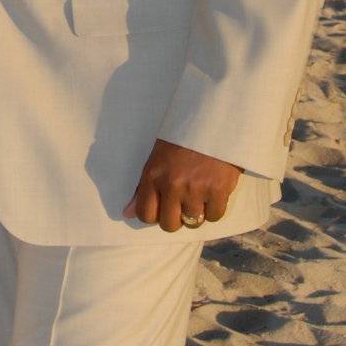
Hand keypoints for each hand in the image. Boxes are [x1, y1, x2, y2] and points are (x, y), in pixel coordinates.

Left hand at [122, 139, 242, 231]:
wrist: (212, 121)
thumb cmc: (181, 140)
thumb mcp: (155, 159)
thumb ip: (142, 188)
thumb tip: (127, 213)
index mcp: (153, 176)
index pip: (145, 214)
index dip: (153, 216)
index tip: (161, 210)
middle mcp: (172, 185)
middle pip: (169, 224)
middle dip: (175, 220)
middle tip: (181, 207)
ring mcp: (196, 189)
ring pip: (193, 222)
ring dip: (195, 214)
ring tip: (198, 197)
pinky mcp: (218, 190)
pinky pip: (214, 216)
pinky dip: (214, 210)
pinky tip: (212, 196)